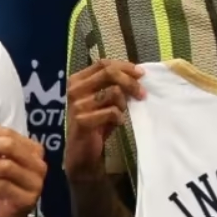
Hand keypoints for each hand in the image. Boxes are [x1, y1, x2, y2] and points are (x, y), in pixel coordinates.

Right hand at [64, 60, 144, 180]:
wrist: (82, 153)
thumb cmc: (95, 124)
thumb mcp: (103, 101)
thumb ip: (113, 85)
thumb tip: (137, 74)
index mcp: (77, 80)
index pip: (103, 63)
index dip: (125, 66)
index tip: (141, 74)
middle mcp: (74, 89)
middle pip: (109, 73)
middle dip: (130, 82)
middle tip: (142, 94)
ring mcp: (77, 104)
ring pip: (113, 92)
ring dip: (123, 104)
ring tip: (120, 114)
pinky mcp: (82, 120)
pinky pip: (112, 112)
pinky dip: (119, 118)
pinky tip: (116, 124)